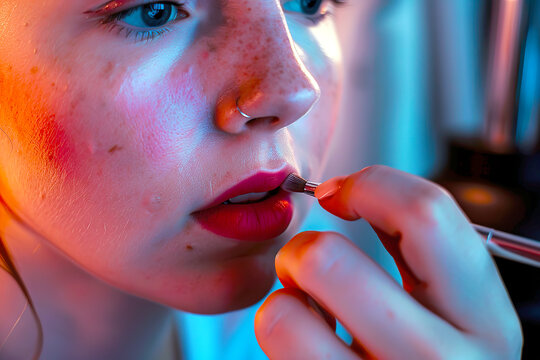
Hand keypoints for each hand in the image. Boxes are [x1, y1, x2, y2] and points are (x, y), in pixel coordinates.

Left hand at [255, 165, 522, 358]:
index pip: (426, 215)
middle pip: (329, 261)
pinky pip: (275, 342)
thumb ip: (417, 247)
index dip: (368, 186)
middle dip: (304, 247)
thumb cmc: (435, 356)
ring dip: (284, 297)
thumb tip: (350, 191)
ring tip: (304, 308)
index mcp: (484, 321)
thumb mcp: (456, 308)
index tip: (338, 196)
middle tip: (306, 262)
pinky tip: (308, 339)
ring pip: (284, 312)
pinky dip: (279, 329)